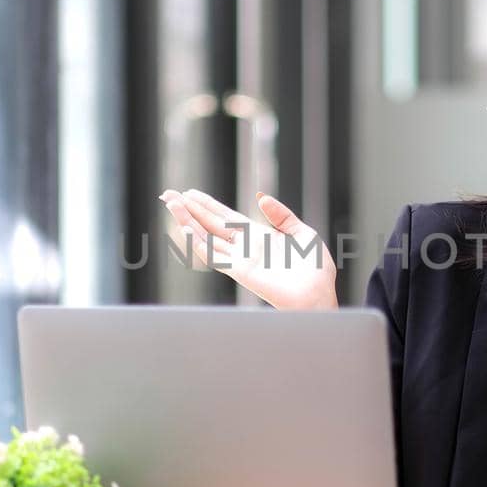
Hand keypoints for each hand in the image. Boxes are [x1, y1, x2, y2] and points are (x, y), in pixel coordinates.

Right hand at [159, 189, 338, 309]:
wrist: (318, 294)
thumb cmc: (315, 270)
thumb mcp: (301, 232)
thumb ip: (281, 215)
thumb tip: (261, 197)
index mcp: (259, 236)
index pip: (226, 217)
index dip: (208, 205)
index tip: (190, 193)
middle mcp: (245, 247)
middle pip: (210, 224)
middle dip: (189, 209)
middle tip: (167, 193)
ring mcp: (240, 259)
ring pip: (206, 236)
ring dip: (187, 220)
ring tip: (170, 203)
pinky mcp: (239, 271)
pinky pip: (213, 255)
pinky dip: (197, 241)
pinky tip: (185, 227)